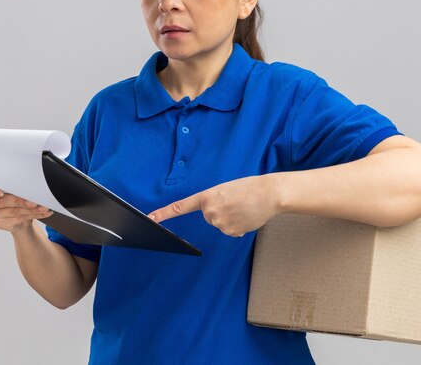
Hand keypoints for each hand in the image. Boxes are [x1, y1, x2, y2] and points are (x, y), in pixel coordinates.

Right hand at [0, 181, 52, 233]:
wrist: (15, 208)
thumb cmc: (10, 189)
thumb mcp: (9, 181)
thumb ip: (9, 179)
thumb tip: (25, 175)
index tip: (1, 192)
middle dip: (18, 201)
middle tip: (33, 201)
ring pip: (10, 212)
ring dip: (30, 209)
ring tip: (43, 207)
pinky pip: (17, 219)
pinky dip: (33, 215)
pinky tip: (43, 212)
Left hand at [148, 176, 279, 236]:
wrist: (269, 194)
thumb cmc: (250, 188)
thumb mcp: (226, 190)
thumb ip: (216, 202)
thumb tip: (219, 218)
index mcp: (206, 197)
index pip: (180, 207)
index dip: (164, 213)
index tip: (150, 218)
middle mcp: (209, 212)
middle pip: (209, 216)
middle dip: (221, 211)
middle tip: (236, 202)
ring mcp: (219, 223)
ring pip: (221, 224)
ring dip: (232, 218)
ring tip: (244, 208)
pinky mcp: (231, 232)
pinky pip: (232, 231)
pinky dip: (239, 225)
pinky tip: (248, 216)